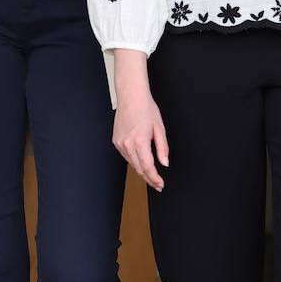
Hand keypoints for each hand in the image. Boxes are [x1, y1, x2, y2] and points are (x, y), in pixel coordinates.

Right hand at [113, 49, 168, 191]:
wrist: (131, 96)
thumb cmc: (146, 108)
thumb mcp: (159, 128)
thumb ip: (163, 148)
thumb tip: (164, 163)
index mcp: (140, 141)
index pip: (148, 167)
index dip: (154, 179)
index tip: (160, 184)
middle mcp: (127, 144)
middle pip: (139, 168)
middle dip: (149, 178)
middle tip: (157, 184)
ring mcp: (120, 143)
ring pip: (132, 163)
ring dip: (141, 170)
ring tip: (151, 174)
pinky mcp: (116, 141)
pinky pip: (126, 156)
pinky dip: (134, 160)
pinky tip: (140, 160)